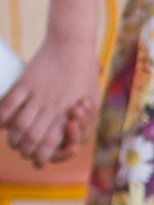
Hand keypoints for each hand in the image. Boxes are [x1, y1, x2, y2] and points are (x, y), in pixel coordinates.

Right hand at [0, 39, 101, 166]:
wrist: (72, 45)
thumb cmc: (85, 73)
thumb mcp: (92, 99)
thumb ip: (84, 119)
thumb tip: (73, 138)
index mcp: (70, 112)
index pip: (52, 144)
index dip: (42, 156)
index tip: (38, 160)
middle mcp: (53, 107)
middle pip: (33, 139)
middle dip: (26, 151)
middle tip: (24, 151)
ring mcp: (38, 95)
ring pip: (19, 126)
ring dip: (14, 138)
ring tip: (14, 141)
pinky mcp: (26, 83)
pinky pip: (9, 104)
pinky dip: (2, 117)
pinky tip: (1, 125)